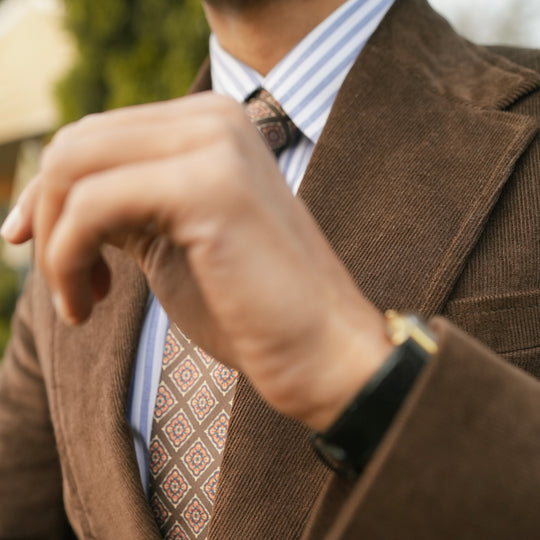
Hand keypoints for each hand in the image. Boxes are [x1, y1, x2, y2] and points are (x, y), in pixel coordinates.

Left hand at [1, 92, 390, 429]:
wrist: (323, 351)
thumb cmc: (251, 309)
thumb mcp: (172, 244)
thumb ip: (126, 207)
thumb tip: (57, 196)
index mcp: (212, 127)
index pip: (98, 138)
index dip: (54, 196)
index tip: (51, 255)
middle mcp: (216, 119)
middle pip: (78, 144)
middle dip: (46, 216)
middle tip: (65, 286)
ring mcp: (217, 144)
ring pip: (75, 164)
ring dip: (56, 242)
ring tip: (78, 300)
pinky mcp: (211, 186)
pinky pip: (94, 205)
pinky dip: (68, 258)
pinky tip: (88, 307)